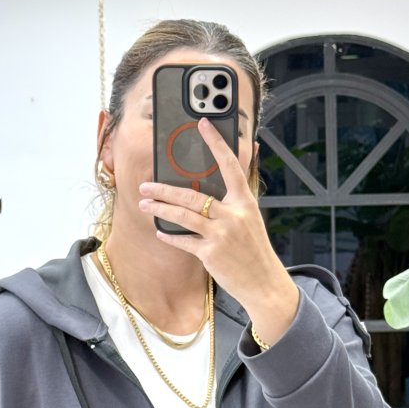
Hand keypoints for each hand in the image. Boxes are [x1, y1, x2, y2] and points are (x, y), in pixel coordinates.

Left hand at [138, 117, 298, 318]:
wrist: (264, 283)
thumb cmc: (254, 251)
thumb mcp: (251, 219)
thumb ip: (236, 200)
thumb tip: (226, 177)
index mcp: (245, 202)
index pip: (230, 165)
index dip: (216, 143)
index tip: (203, 124)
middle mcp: (233, 214)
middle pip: (192, 195)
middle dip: (164, 190)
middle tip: (145, 185)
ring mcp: (221, 234)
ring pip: (183, 216)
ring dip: (159, 209)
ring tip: (144, 204)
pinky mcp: (210, 253)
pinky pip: (183, 241)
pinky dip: (170, 236)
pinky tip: (160, 232)